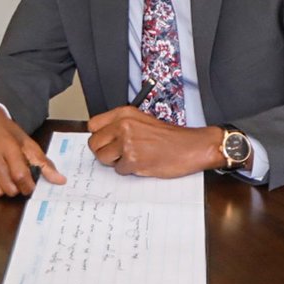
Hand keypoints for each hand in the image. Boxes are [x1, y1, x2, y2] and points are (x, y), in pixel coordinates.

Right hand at [0, 104, 66, 196]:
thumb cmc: (4, 131)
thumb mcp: (26, 142)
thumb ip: (42, 162)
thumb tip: (60, 180)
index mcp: (7, 146)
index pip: (21, 177)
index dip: (28, 186)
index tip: (29, 185)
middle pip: (8, 188)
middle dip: (15, 187)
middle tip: (13, 176)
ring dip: (0, 188)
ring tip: (0, 174)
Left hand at [86, 106, 225, 177]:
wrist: (191, 147)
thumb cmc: (170, 137)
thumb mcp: (141, 120)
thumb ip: (120, 125)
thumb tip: (101, 137)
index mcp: (124, 113)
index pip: (93, 125)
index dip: (99, 136)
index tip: (106, 141)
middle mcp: (123, 126)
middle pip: (94, 144)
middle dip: (104, 151)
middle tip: (118, 153)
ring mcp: (127, 143)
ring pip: (103, 158)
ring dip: (115, 162)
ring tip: (132, 157)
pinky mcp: (133, 159)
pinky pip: (118, 170)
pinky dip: (128, 170)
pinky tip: (142, 163)